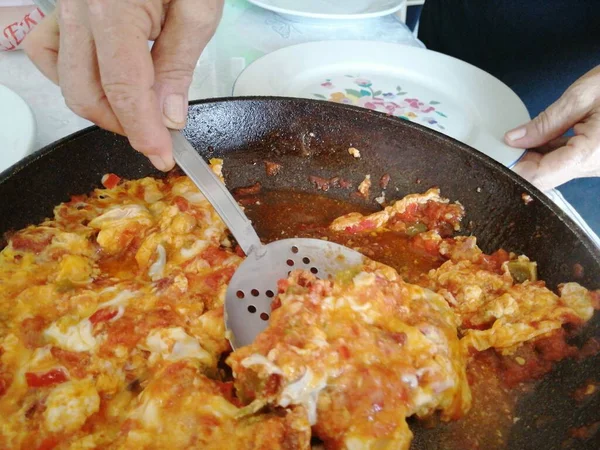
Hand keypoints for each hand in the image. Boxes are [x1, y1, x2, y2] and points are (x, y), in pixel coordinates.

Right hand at [24, 0, 222, 170]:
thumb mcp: (198, 10)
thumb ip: (178, 66)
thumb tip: (168, 116)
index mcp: (113, 8)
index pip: (123, 89)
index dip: (143, 130)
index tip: (162, 155)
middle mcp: (79, 9)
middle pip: (85, 92)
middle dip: (122, 125)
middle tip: (158, 134)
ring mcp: (65, 6)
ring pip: (64, 79)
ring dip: (100, 106)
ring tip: (137, 110)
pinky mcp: (65, 6)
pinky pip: (51, 52)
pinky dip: (74, 76)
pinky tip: (105, 79)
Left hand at [504, 66, 599, 190]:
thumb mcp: (584, 95)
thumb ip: (546, 121)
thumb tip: (514, 139)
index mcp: (590, 154)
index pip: (536, 177)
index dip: (510, 169)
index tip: (492, 156)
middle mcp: (594, 167)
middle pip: (543, 178)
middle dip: (519, 163)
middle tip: (503, 143)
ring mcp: (597, 167)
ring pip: (554, 172)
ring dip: (534, 157)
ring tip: (522, 137)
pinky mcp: (598, 161)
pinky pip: (567, 163)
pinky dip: (550, 152)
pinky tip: (541, 137)